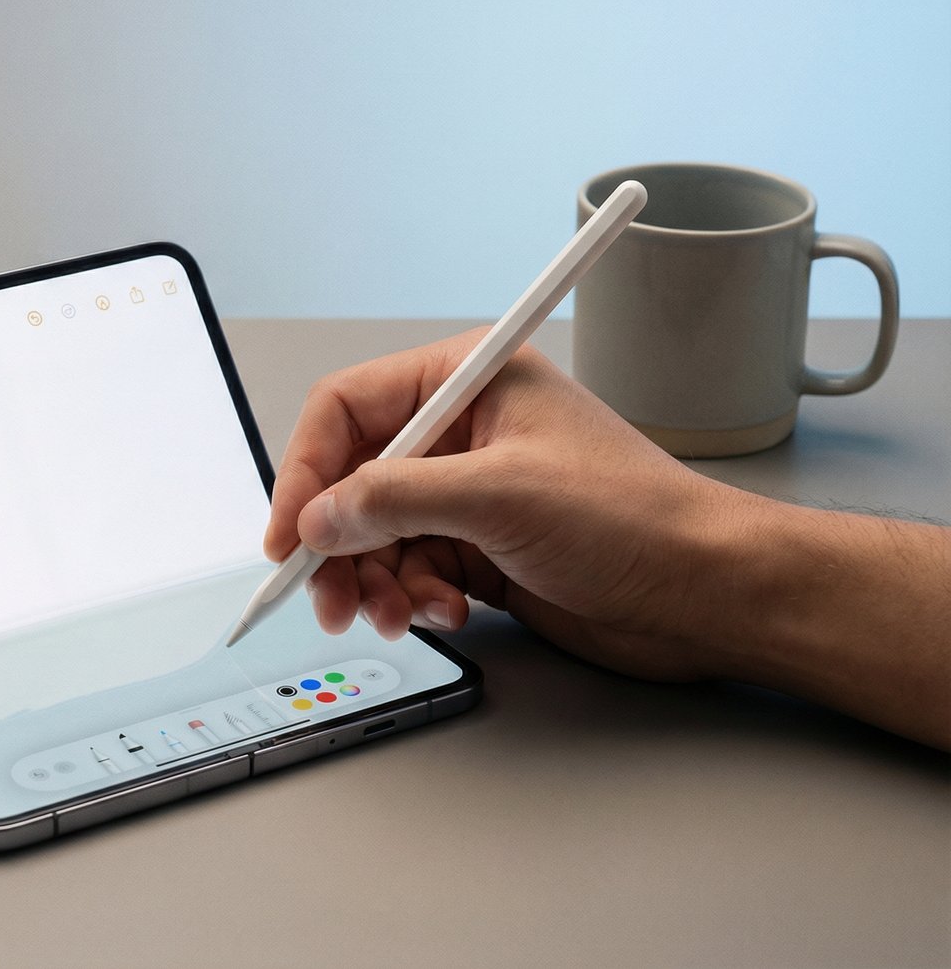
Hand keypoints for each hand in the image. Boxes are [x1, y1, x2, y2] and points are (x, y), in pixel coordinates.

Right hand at [265, 330, 771, 681]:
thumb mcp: (501, 496)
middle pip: (352, 478)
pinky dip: (411, 597)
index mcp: (468, 381)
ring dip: (372, 581)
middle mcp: (460, 431)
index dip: (307, 470)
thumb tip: (319, 517)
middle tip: (330, 598)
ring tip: (396, 615)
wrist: (707, 593)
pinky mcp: (479, 546)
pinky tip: (443, 613)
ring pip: (374, 534)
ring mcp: (468, 491)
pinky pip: (409, 568)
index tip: (290, 534)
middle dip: (337, 543)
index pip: (347, 408)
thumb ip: (395, 500)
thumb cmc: (636, 519)